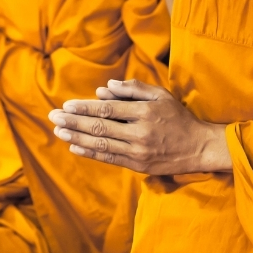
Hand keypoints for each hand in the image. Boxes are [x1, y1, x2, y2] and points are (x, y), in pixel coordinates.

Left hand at [48, 79, 231, 174]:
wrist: (198, 147)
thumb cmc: (178, 117)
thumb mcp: (161, 95)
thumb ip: (134, 88)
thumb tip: (105, 87)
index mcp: (145, 112)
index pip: (107, 109)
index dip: (85, 107)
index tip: (66, 105)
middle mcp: (140, 132)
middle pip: (100, 126)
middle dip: (74, 121)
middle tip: (54, 117)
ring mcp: (138, 151)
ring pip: (101, 144)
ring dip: (76, 137)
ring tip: (59, 131)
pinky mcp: (138, 165)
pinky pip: (109, 158)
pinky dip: (90, 153)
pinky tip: (75, 146)